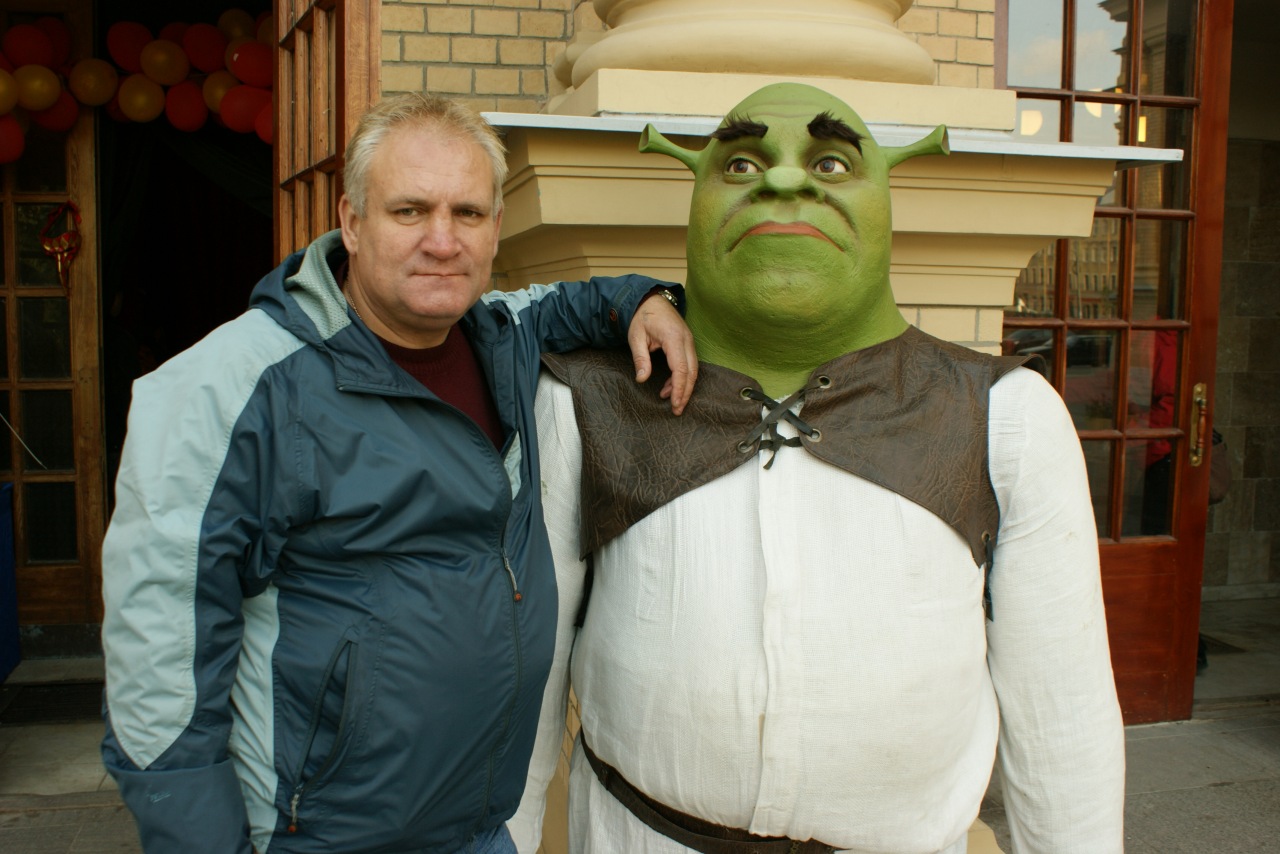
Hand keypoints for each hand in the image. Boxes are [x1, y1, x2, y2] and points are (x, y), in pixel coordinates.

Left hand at [628, 292, 698, 414]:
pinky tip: (670, 387)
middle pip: (692, 371)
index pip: (681, 368)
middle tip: (677, 410)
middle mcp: (686, 340)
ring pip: (693, 369)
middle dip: (686, 392)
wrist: (650, 300)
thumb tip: (642, 379)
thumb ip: (641, 359)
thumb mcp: (636, 337)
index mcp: (673, 338)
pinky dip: (682, 377)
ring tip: (671, 401)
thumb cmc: (642, 317)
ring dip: (684, 386)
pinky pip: (689, 363)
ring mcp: (689, 341)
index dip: (679, 388)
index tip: (675, 404)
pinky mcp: (687, 343)